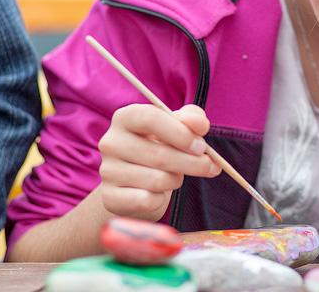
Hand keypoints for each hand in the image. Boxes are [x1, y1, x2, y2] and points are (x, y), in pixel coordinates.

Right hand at [98, 104, 219, 220]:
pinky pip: (147, 200)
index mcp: (126, 117)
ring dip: (177, 179)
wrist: (134, 183)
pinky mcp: (110, 197)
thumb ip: (192, 119)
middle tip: (211, 166)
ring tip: (177, 176)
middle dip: (193, 163)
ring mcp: (107, 171)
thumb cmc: (161, 147)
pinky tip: (159, 193)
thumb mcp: (177, 127)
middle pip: (159, 154)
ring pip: (157, 180)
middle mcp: (111, 142)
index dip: (181, 133)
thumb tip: (199, 124)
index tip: (201, 146)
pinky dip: (161, 198)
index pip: (151, 118)